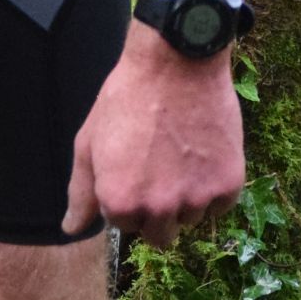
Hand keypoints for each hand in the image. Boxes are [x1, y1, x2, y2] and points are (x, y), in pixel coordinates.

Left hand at [62, 18, 243, 247]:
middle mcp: (158, 210)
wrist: (176, 64)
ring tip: (180, 154)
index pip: (125, 225)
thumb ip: (81, 193)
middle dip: (157, 210)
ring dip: (187, 197)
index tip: (133, 166)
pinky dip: (214, 185)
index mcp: (120, 203)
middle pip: (160, 236)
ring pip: (191, 219)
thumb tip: (71, 229)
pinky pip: (221, 205)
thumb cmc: (126, 99)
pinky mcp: (228, 185)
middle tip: (158, 168)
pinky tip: (202, 153)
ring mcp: (196, 200)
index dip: (128, 196)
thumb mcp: (89, 143)